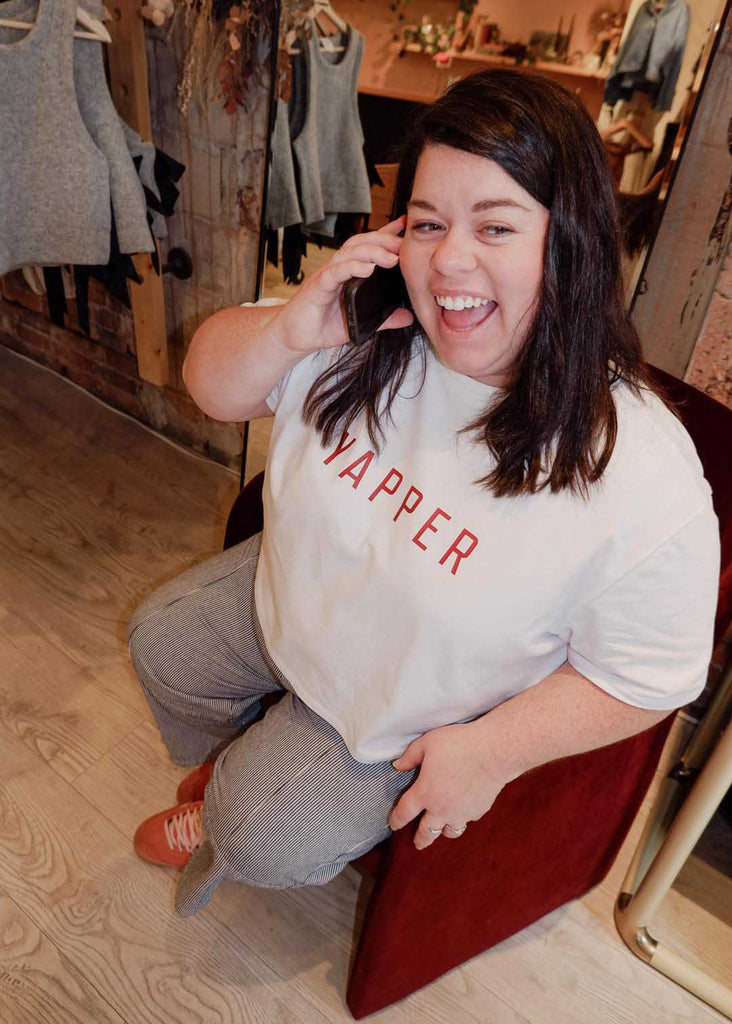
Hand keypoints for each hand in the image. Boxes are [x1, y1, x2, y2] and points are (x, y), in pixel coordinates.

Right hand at [270, 216, 413, 354]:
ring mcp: (328, 275)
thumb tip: (409, 317)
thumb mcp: (361, 322)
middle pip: (361, 243)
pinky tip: (368, 268)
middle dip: (384, 240)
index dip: (386, 234)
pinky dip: (352, 268)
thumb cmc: (324, 325)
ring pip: (350, 253)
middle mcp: (338, 268)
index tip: (406, 226)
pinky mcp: (318, 286)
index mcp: (349, 272)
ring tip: (392, 258)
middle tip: (404, 244)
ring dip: (372, 252)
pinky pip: (335, 272)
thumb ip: (384, 319)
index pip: (369, 246)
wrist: (296, 336)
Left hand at [389, 721, 515, 849]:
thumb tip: (397, 765)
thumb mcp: (427, 743)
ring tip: (441, 830)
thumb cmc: (458, 745)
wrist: (493, 753)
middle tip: (417, 843)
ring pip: (449, 832)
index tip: (393, 824)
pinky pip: (467, 820)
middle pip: (426, 832)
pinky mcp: (478, 810)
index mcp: (424, 793)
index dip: (396, 820)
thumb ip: (410, 756)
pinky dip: (462, 818)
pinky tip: (463, 812)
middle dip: (420, 839)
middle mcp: (441, 808)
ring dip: (442, 831)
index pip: (404, 813)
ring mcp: (461, 813)